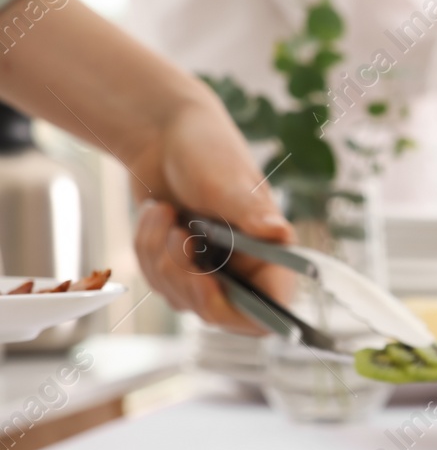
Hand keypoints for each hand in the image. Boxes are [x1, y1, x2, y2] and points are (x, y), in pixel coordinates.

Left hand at [132, 99, 295, 333]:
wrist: (163, 136)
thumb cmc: (206, 149)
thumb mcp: (227, 180)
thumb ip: (250, 212)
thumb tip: (278, 233)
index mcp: (272, 255)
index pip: (271, 311)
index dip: (244, 313)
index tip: (209, 283)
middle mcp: (247, 270)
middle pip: (219, 314)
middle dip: (185, 278)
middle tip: (178, 237)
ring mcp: (213, 272)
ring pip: (180, 299)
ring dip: (158, 256)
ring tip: (163, 211)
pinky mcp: (181, 269)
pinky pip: (156, 283)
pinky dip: (146, 250)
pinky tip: (154, 217)